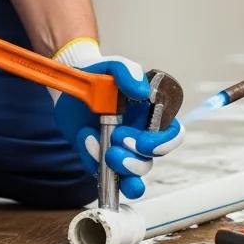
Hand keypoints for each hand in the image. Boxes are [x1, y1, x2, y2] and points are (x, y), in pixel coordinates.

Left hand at [50, 38, 183, 198]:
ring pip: (130, 176)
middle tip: (117, 140)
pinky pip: (101, 174)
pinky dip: (92, 161)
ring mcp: (120, 151)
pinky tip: (84, 137)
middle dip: (134, 161)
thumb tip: (142, 91)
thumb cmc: (100, 74)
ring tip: (103, 149)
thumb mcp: (114, 66)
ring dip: (119, 168)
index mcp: (150, 115)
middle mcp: (139, 137)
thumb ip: (128, 71)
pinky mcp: (99, 159)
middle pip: (148, 162)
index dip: (163, 144)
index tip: (143, 142)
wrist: (72, 85)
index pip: (171, 135)